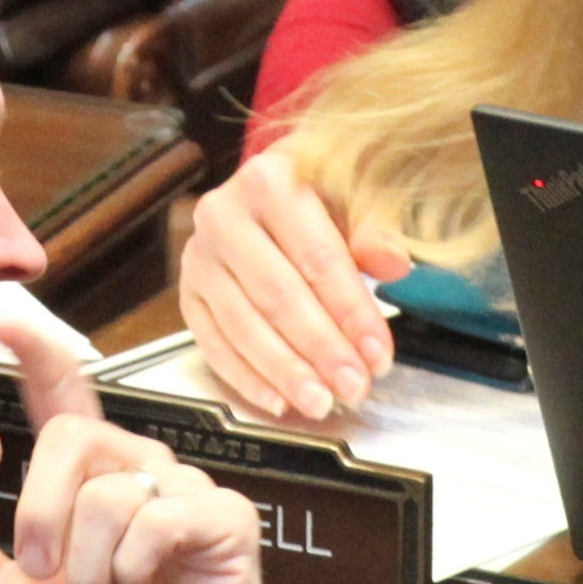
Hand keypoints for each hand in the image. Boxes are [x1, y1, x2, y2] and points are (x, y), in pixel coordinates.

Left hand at [0, 368, 278, 583]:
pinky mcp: (225, 519)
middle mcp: (139, 470)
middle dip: (42, 514)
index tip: (1, 316)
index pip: (65, 397)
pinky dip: (130, 570)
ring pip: (114, 491)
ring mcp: (187, 491)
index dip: (37, 353)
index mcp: (87, 482)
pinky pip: (160, 517)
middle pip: (77, 442)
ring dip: (88, 568)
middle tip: (41, 574)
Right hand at [179, 146, 411, 417]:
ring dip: (285, 372)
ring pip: (243, 326)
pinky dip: (246, 377)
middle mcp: (223, 216)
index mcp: (269, 181)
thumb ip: (375, 230)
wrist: (275, 183)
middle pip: (277, 296)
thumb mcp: (359, 192)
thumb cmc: (324, 189)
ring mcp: (199, 257)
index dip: (350, 311)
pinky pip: (213, 343)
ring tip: (321, 402)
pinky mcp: (189, 292)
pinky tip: (278, 400)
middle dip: (320, 350)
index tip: (378, 354)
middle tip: (353, 387)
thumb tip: (393, 263)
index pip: (317, 258)